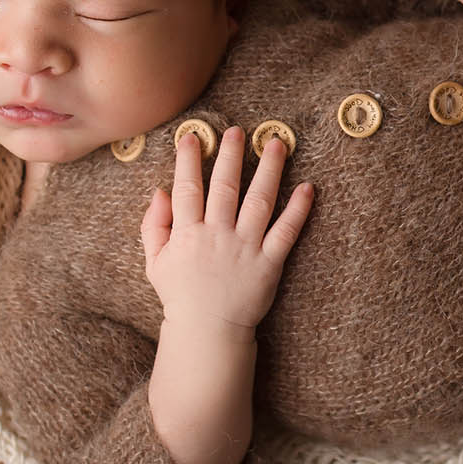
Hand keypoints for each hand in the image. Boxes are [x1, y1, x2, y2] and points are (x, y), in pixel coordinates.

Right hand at [141, 127, 314, 332]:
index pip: (188, 188)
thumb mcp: (155, 262)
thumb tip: (159, 191)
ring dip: (269, 170)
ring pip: (259, 201)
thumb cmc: (181, 295)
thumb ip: (154, 225)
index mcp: (187, 234)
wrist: (207, 332)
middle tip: (237, 131)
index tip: (193, 136)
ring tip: (276, 144)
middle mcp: (217, 235)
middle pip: (225, 187)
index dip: (189, 160)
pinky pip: (286, 232)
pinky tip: (308, 188)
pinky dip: (298, 209)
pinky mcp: (269, 263)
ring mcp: (245, 248)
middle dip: (231, 155)